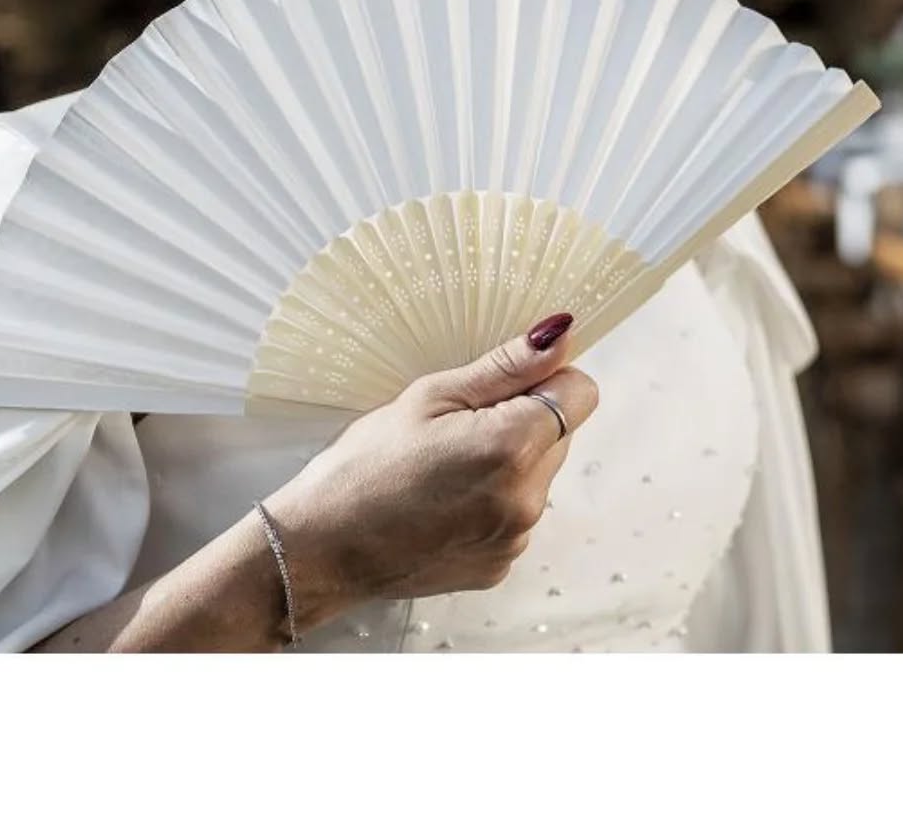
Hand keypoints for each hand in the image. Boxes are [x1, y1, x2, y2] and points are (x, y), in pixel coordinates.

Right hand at [261, 312, 597, 624]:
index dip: (546, 377)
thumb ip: (504, 368)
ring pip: (540, 475)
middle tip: (457, 423)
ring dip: (510, 461)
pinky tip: (443, 498)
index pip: (582, 392)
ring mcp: (516, 539)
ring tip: (444, 464)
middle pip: (562, 434)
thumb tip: (559, 336)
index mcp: (512, 446)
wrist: (321, 548)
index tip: (502, 383)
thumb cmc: (365, 464)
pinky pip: (517, 514)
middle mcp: (528, 499)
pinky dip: (493, 499)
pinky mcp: (501, 566)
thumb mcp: (429, 397)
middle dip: (525, 419)